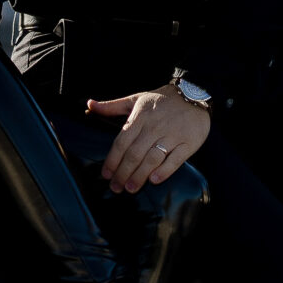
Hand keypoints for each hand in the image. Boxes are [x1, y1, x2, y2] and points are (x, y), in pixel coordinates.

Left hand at [86, 86, 209, 192]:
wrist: (193, 94)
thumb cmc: (161, 100)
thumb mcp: (136, 99)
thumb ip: (112, 106)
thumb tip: (90, 105)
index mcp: (140, 117)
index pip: (121, 142)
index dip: (112, 160)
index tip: (106, 174)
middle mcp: (155, 127)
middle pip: (135, 154)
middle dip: (123, 173)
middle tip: (116, 187)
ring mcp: (172, 135)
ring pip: (152, 158)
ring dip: (140, 175)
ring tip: (131, 188)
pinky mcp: (188, 142)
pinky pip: (175, 159)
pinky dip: (164, 170)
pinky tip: (154, 180)